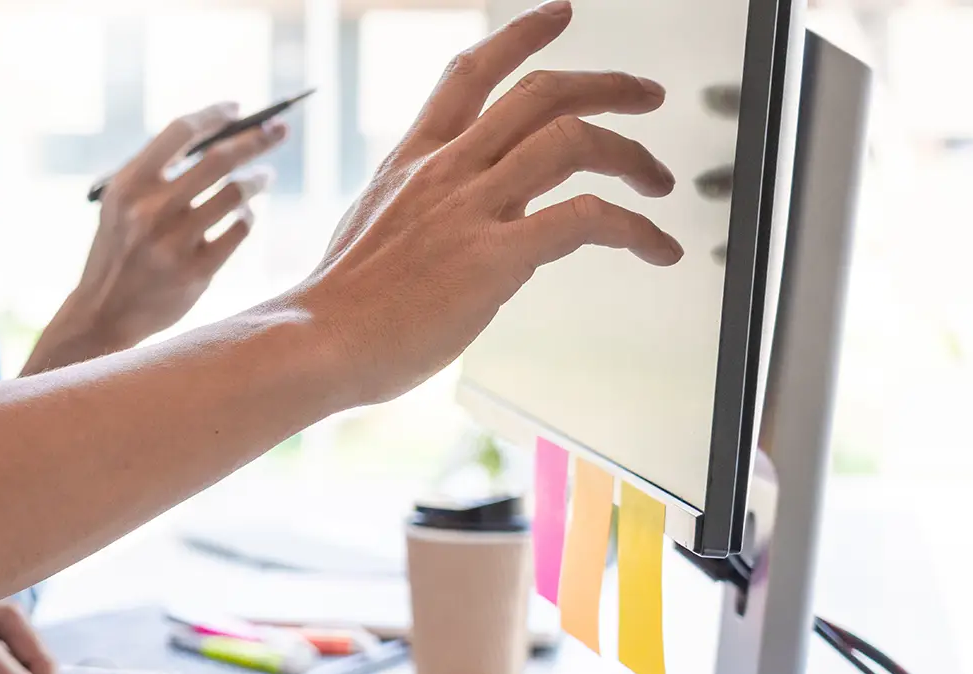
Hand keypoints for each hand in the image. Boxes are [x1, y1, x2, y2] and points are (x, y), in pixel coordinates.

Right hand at [24, 104, 286, 373]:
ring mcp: (173, 243)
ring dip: (258, 179)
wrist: (102, 314)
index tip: (237, 108)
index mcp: (128, 186)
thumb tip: (222, 137)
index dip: (214, 115)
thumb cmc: (119, 250)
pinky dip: (248, 217)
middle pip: (219, 159)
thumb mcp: (120, 206)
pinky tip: (245, 216)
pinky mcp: (195, 272)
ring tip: (265, 176)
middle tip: (279, 129)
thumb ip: (157, 173)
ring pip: (236, 194)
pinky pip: (239, 230)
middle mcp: (150, 211)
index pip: (180, 131)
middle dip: (257, 138)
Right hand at [290, 0, 681, 406]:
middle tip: (647, 94)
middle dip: (608, 83)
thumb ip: (423, 212)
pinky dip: (637, 228)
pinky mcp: (495, 257)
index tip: (558, 15)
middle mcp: (446, 169)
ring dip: (633, 155)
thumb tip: (468, 225)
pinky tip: (657, 247)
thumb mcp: (373, 229)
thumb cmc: (339, 306)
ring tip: (659, 181)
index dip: (521, 35)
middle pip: (542, 93)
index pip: (470, 73)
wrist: (314, 342)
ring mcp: (471, 208)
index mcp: (412, 160)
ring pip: (573, 140)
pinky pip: (587, 220)